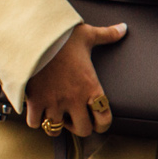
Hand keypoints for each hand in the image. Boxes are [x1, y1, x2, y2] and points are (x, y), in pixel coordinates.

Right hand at [24, 21, 126, 136]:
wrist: (33, 36)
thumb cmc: (61, 36)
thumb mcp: (88, 34)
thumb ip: (107, 35)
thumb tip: (123, 28)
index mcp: (91, 87)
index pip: (104, 120)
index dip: (101, 124)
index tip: (96, 121)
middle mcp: (75, 99)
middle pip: (82, 130)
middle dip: (78, 126)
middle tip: (73, 116)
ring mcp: (54, 102)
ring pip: (56, 129)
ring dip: (56, 123)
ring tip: (54, 112)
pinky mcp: (35, 102)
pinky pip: (35, 123)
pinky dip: (35, 119)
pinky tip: (36, 109)